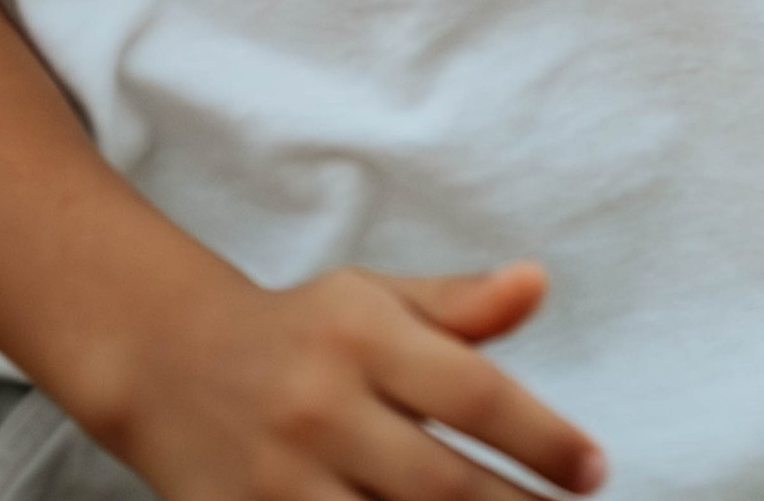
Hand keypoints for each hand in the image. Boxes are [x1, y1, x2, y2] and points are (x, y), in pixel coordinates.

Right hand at [110, 261, 605, 500]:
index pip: (474, 393)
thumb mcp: (376, 297)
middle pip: (438, 483)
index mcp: (363, 334)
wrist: (169, 361)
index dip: (543, 438)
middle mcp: (323, 406)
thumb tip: (539, 282)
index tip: (594, 471)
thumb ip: (461, 304)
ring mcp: (280, 478)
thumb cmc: (303, 330)